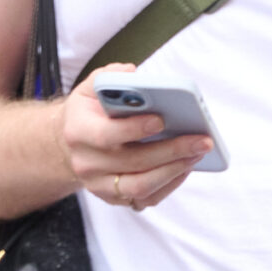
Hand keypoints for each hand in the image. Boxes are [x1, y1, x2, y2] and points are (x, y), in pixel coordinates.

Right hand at [59, 65, 213, 214]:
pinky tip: (186, 167)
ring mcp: (100, 185)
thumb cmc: (88, 114)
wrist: (70, 146)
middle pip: (133, 162)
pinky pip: (147, 198)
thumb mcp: (89, 90)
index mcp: (78, 132)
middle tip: (201, 140)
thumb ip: (108, 77)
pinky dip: (170, 184)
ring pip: (142, 186)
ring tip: (198, 154)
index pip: (107, 135)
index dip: (135, 129)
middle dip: (171, 151)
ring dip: (174, 170)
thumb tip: (131, 72)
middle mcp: (86, 163)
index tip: (161, 120)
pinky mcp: (114, 198)